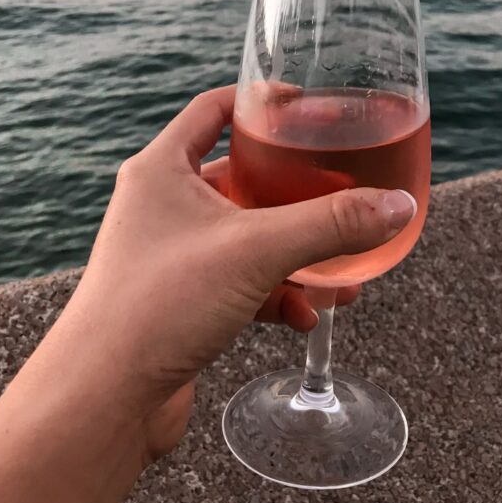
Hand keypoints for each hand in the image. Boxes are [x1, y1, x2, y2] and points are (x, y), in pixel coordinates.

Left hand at [70, 85, 415, 460]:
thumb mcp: (256, 251)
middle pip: (242, 176)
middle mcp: (163, 204)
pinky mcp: (181, 299)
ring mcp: (171, 252)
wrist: (103, 399)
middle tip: (342, 187)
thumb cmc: (158, 305)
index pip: (215, 109)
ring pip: (247, 235)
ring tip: (343, 270)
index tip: (308, 107)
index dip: (262, 103)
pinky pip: (240, 282)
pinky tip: (307, 317)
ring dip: (295, 252)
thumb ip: (331, 224)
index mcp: (164, 168)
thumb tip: (398, 205)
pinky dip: (276, 294)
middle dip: (296, 190)